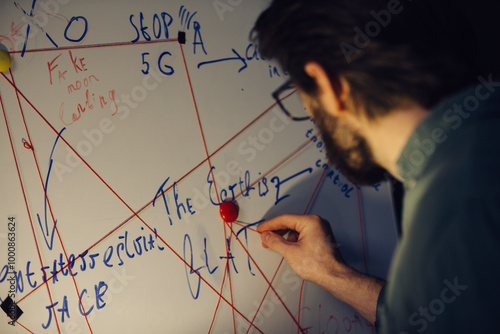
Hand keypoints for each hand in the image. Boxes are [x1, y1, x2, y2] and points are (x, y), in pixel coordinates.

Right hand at [257, 214, 384, 323]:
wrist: (334, 277)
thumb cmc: (317, 264)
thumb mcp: (290, 252)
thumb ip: (275, 242)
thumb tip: (266, 236)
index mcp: (310, 221)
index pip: (285, 219)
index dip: (270, 225)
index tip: (260, 230)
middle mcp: (317, 222)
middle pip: (291, 223)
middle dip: (277, 231)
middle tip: (265, 238)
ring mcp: (320, 230)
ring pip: (296, 229)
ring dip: (284, 236)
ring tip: (275, 246)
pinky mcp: (321, 239)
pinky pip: (303, 235)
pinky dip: (293, 240)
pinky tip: (288, 249)